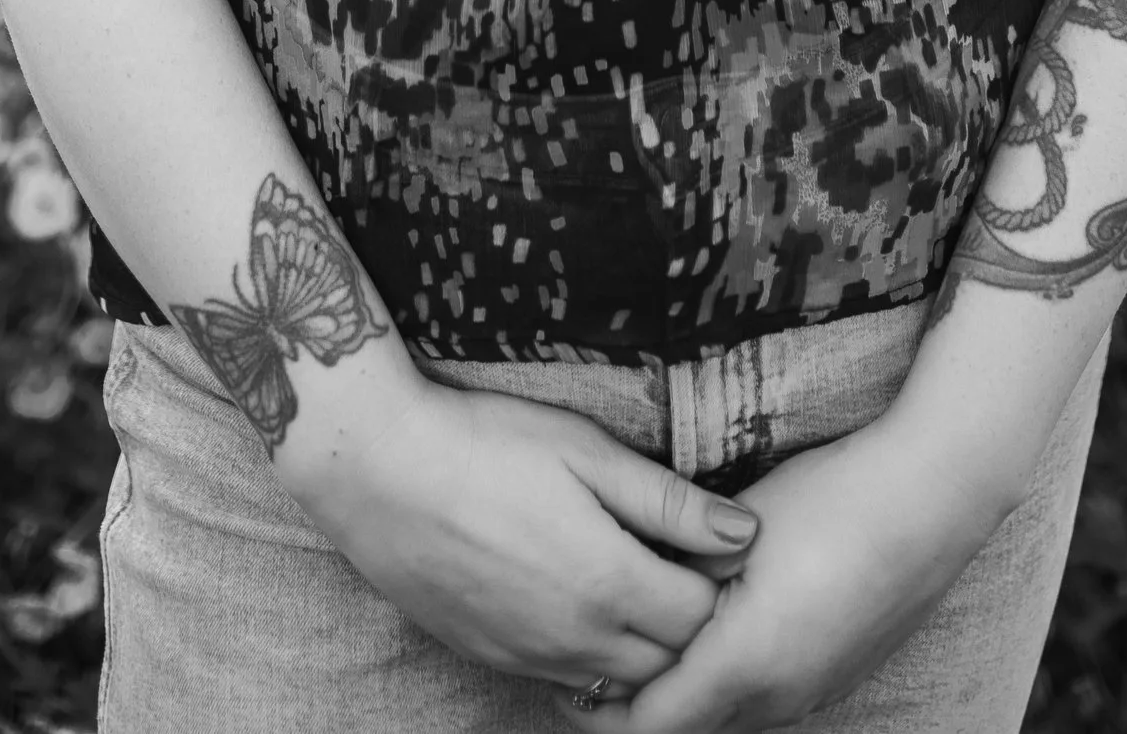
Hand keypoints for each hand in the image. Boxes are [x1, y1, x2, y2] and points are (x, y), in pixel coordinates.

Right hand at [294, 366, 762, 697]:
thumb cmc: (486, 444)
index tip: (710, 544)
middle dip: (688, 623)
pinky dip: (592, 657)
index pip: (702, 617)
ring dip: (641, 646)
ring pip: (619, 682)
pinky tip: (580, 602)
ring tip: (633, 581)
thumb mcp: (585, 451)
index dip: (717, 581)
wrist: (381, 472)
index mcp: (609, 583)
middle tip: (680, 563)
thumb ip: (669, 501)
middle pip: (668, 661)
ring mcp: (533, 658)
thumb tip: (746, 531)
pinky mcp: (496, 659)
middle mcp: (577, 639)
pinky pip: (568, 681)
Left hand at [598, 418, 1012, 732]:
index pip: (648, 724)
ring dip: (684, 696)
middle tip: (590, 667)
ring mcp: (811, 696)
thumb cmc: (828, 500)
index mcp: (743, 665)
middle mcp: (777, 699)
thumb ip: (678, 575)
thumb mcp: (736, 532)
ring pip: (725, 719)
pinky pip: (763, 703)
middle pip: (684, 730)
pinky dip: (725, 686)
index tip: (564, 679)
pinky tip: (715, 637)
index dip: (599, 710)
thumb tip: (632, 596)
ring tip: (648, 648)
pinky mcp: (834, 679)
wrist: (929, 499)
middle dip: (635, 705)